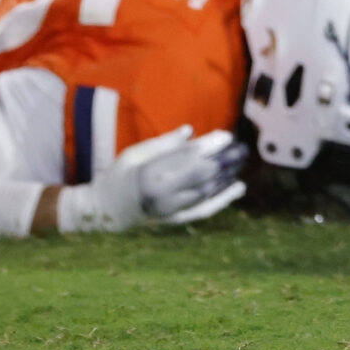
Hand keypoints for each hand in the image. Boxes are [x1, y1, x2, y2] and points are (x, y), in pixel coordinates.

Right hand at [57, 126, 247, 231]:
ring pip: (207, 191)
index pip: (189, 158)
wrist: (105, 210)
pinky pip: (203, 210)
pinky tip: (238, 188)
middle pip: (203, 174)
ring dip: (228, 176)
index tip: (229, 136)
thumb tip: (190, 130)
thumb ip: (164, 144)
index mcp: (151, 174)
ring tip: (242, 162)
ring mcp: (170, 210)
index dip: (212, 146)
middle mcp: (163, 194)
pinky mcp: (174, 219)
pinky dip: (223, 199)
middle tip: (243, 148)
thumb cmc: (119, 175)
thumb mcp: (136, 153)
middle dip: (226, 160)